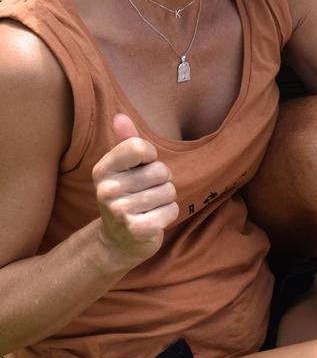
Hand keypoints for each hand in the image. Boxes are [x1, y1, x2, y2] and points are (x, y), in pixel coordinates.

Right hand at [92, 113, 178, 267]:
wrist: (117, 241)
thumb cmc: (127, 195)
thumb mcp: (123, 167)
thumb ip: (126, 140)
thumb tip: (120, 116)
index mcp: (102, 169)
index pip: (139, 146)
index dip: (150, 157)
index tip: (141, 168)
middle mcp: (107, 190)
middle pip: (160, 170)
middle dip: (161, 181)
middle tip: (145, 193)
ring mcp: (120, 212)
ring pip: (169, 190)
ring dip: (165, 199)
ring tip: (149, 207)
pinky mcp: (137, 230)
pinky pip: (172, 210)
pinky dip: (169, 214)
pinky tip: (153, 221)